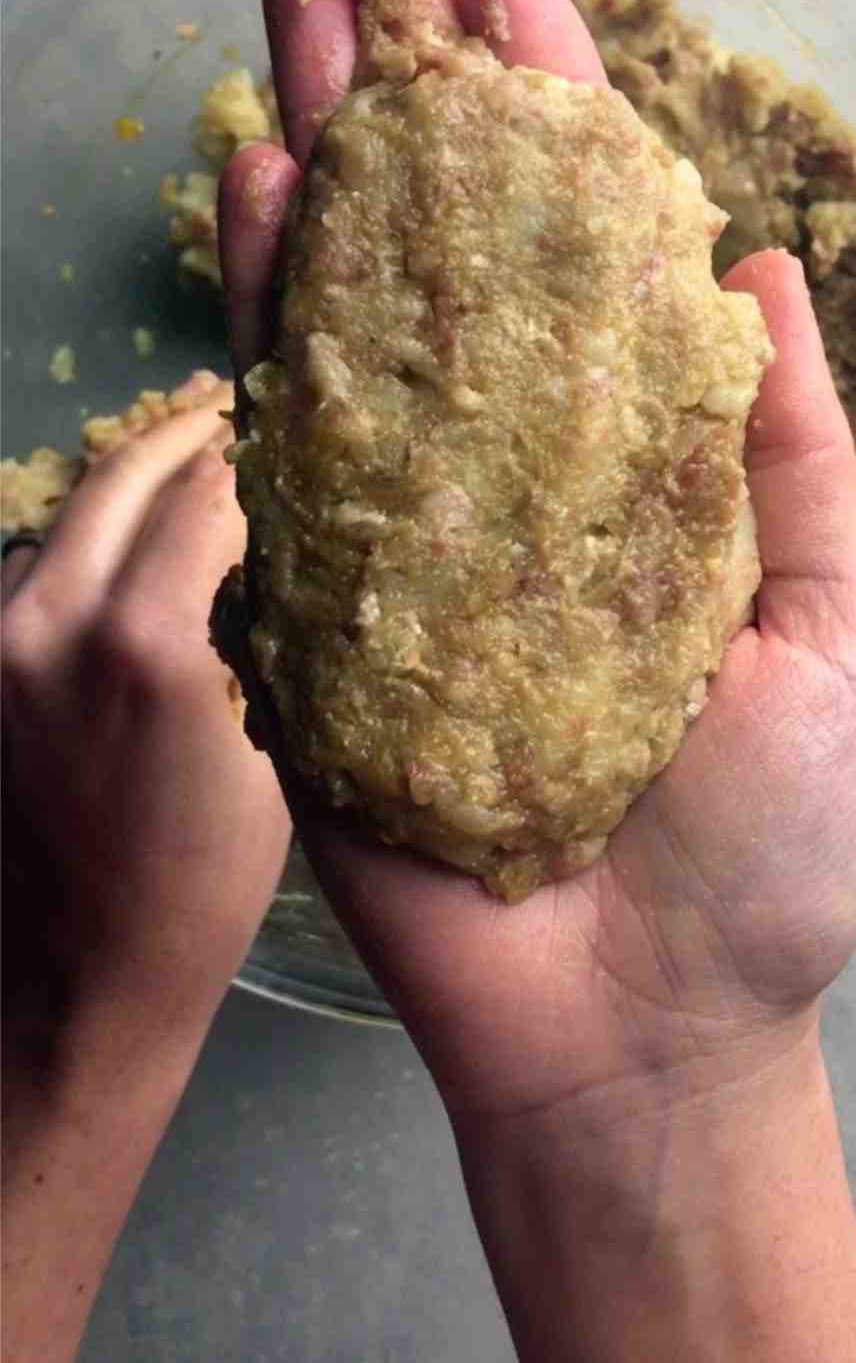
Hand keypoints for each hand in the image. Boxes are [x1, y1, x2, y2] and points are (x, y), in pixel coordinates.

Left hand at [2, 375, 291, 1362]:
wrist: (73, 986)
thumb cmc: (200, 887)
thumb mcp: (266, 755)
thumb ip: (253, 637)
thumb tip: (266, 558)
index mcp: (145, 639)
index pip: (207, 496)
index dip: (255, 459)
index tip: (290, 439)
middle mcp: (48, 618)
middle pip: (119, 476)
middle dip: (183, 433)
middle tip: (231, 408)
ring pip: (63, 517)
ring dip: (124, 480)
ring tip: (183, 460)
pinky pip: (28, 572)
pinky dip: (79, 541)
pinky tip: (120, 544)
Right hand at [222, 0, 855, 1120]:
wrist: (642, 1028)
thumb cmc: (769, 849)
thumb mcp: (831, 626)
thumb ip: (787, 449)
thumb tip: (759, 266)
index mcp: (649, 454)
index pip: (595, 244)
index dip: (559, 104)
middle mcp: (525, 459)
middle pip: (463, 238)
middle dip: (422, 79)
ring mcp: (416, 518)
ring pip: (362, 299)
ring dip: (329, 143)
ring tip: (293, 0)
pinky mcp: (327, 597)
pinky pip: (288, 435)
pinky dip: (272, 307)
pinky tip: (262, 184)